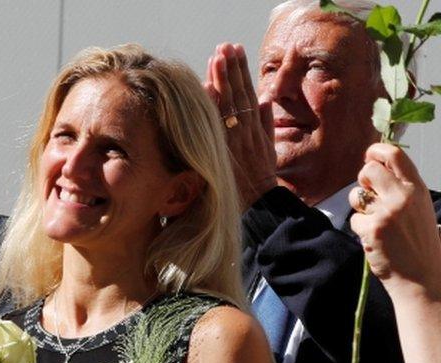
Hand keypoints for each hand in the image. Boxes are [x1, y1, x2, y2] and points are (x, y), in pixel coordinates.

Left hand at [204, 43, 276, 207]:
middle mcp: (245, 129)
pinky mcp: (225, 149)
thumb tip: (264, 98)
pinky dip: (214, 105)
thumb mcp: (269, 146)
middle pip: (237, 92)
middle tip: (225, 46)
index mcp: (256, 127)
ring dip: (223, 79)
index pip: (247, 92)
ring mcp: (235, 138)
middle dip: (231, 68)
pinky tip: (207, 88)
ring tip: (217, 57)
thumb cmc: (261, 176)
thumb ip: (265, 122)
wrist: (259, 202)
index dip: (241, 71)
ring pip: (228, 103)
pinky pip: (218, 124)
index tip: (236, 51)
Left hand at [349, 144, 440, 294]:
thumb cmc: (419, 243)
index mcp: (418, 189)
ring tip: (376, 221)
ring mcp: (388, 212)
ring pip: (356, 194)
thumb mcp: (419, 208)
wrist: (423, 278)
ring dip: (360, 206)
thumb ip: (401, 187)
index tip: (369, 157)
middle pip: (368, 169)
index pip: (394, 154)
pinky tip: (376, 239)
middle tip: (370, 194)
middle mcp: (404, 196)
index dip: (376, 151)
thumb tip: (375, 166)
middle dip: (363, 179)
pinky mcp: (373, 228)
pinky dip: (360, 229)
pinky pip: (354, 219)